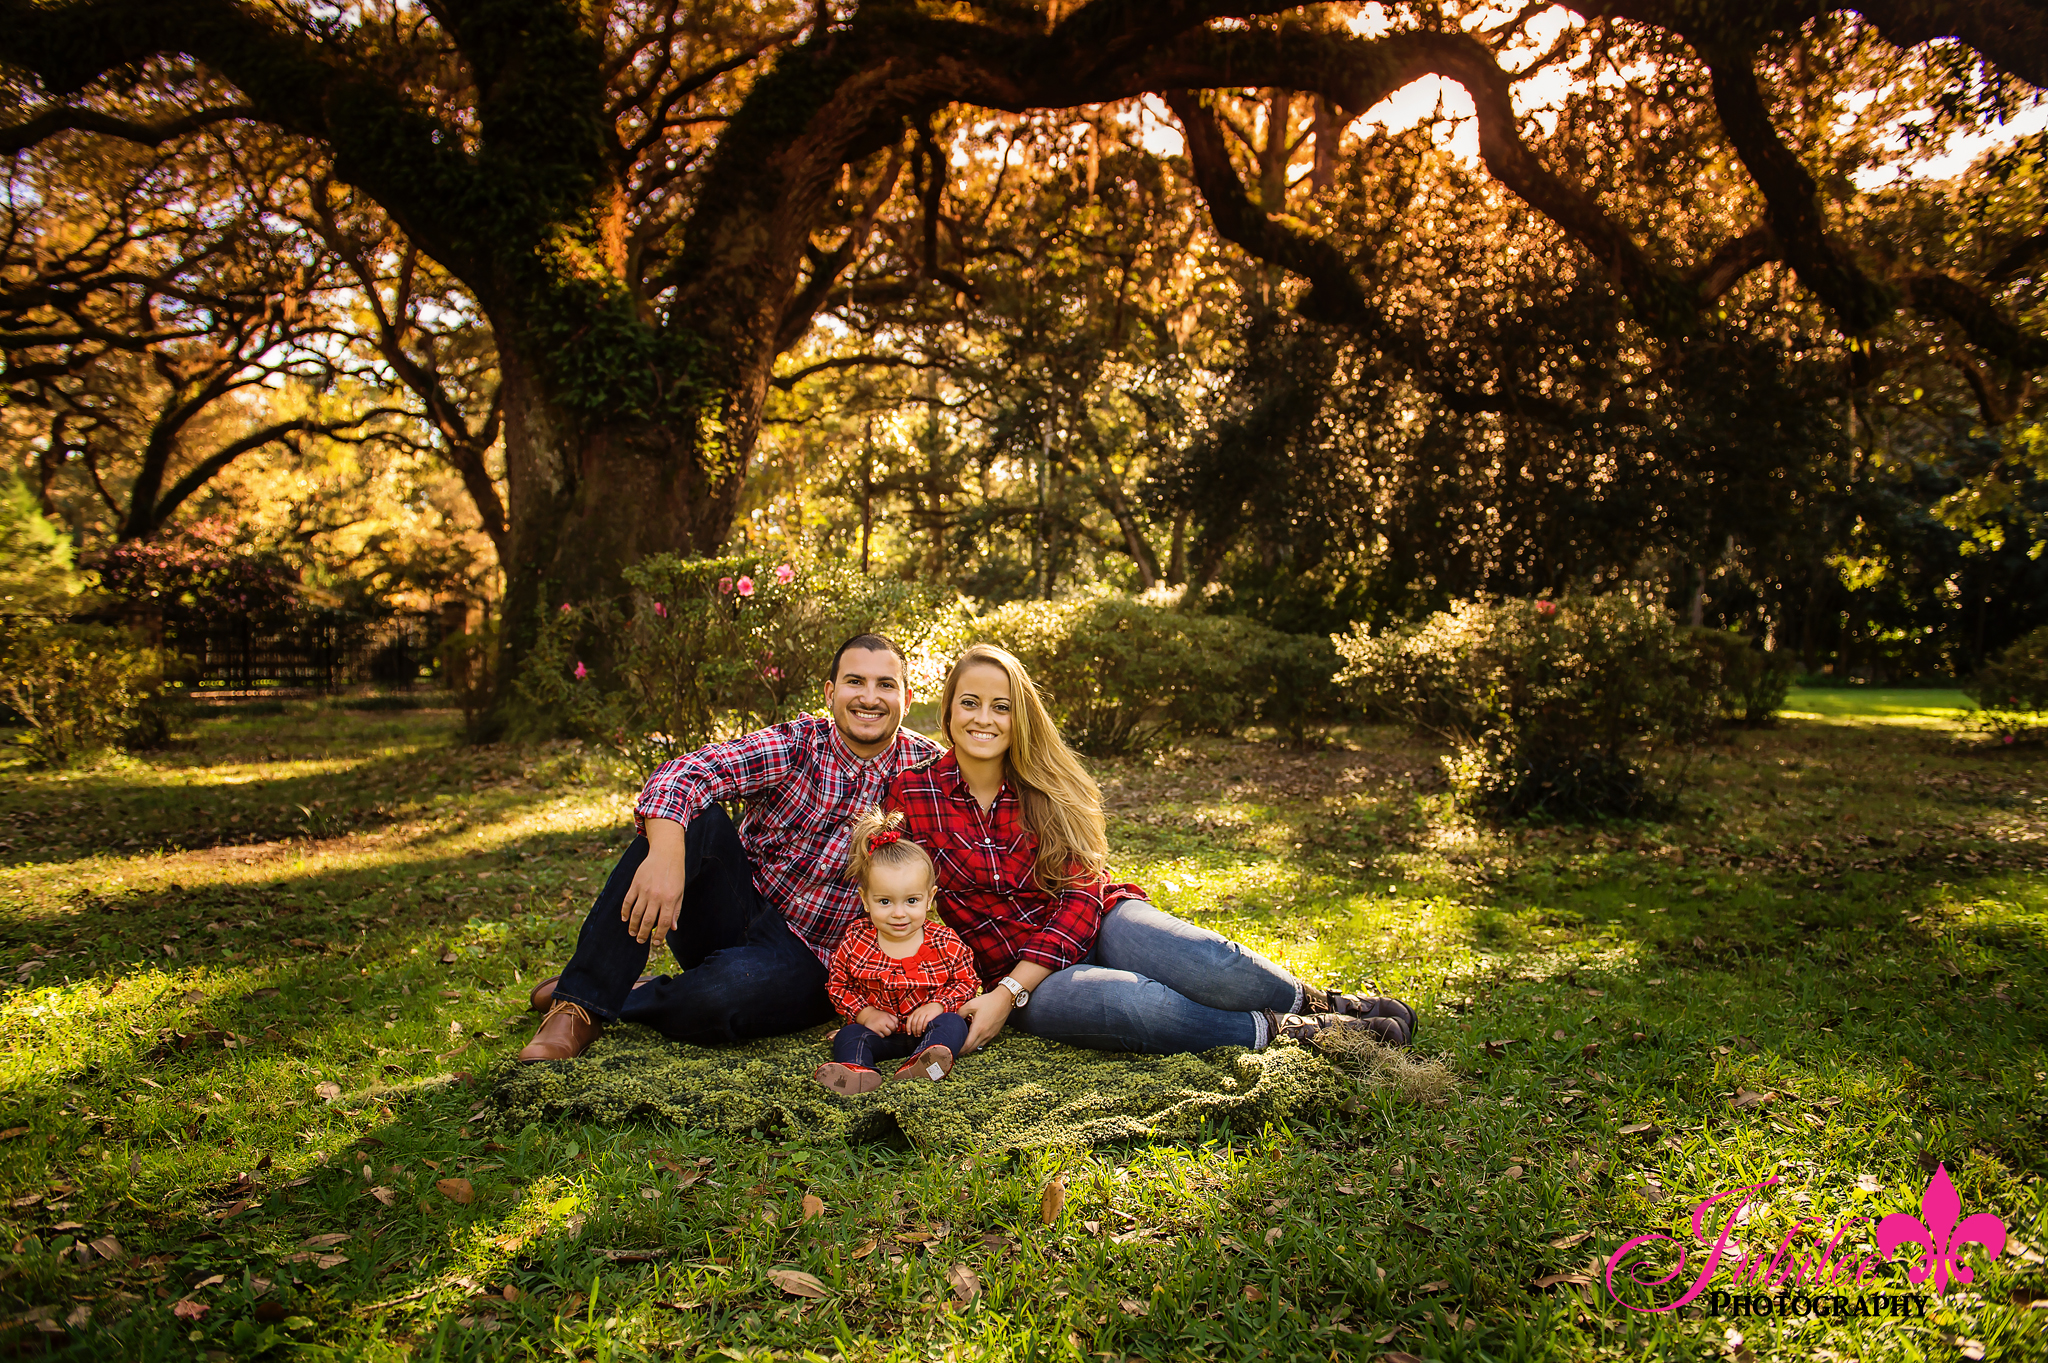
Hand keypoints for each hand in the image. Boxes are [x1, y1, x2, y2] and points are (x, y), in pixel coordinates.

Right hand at [621, 820, 686, 944]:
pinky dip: (625, 911)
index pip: (664, 923)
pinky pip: (628, 901)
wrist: (666, 854)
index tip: (655, 943)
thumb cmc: (676, 874)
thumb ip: (676, 911)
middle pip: (648, 921)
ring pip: (636, 913)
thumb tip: (672, 928)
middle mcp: (656, 896)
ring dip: (633, 926)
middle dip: (644, 934)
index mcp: (670, 899)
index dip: (659, 936)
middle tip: (641, 941)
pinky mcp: (635, 884)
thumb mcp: (680, 892)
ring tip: (633, 933)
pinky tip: (624, 919)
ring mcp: (644, 890)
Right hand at [856, 1006, 899, 1037]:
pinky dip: (880, 1034)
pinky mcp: (872, 1033)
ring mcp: (876, 1029)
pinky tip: (878, 1030)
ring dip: (884, 1033)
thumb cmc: (879, 1015)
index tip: (891, 1025)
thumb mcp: (888, 1014)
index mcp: (885, 1018)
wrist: (868, 1015)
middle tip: (885, 1026)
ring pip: (885, 1035)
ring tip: (881, 1028)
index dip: (893, 1027)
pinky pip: (880, 1037)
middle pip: (890, 1032)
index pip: (894, 1027)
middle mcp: (880, 1024)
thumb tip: (897, 1027)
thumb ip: (895, 1020)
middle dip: (889, 1030)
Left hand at [904, 1001, 943, 1035]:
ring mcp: (924, 1013)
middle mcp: (919, 1012)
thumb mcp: (920, 1012)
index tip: (909, 1033)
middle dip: (914, 1030)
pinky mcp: (930, 1015)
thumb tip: (912, 1028)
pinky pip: (925, 1022)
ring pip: (919, 1023)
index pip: (909, 1020)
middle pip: (914, 1023)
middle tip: (916, 1035)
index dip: (908, 1027)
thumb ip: (916, 1018)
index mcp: (915, 1012)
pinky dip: (924, 1027)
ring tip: (919, 1035)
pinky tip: (924, 1030)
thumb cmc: (928, 1011)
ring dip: (918, 1030)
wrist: (937, 1005)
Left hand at [958, 990, 1014, 1053]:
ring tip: (963, 1046)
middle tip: (956, 1050)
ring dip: (970, 1048)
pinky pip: (984, 1042)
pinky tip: (974, 1039)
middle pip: (972, 1048)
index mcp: (978, 1028)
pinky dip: (977, 1043)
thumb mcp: (971, 1004)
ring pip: (979, 1046)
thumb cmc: (989, 1001)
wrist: (1004, 1000)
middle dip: (963, 1051)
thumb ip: (961, 1012)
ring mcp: (991, 1034)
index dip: (960, 1050)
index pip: (967, 1045)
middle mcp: (985, 1034)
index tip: (953, 1051)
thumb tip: (955, 1017)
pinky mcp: (995, 1033)